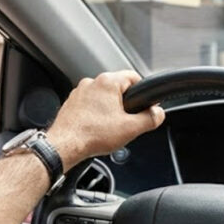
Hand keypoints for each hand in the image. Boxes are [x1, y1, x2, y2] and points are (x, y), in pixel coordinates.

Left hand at [47, 70, 164, 169]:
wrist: (64, 146)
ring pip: (103, 97)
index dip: (143, 92)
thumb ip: (150, 118)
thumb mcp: (131, 129)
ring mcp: (79, 92)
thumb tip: (158, 114)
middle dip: (125, 104)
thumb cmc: (92, 135)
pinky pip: (90, 105)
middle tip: (127, 122)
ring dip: (109, 110)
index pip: (134, 77)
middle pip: (118, 88)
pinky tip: (96, 129)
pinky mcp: (72, 104)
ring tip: (109, 128)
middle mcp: (92, 83)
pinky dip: (95, 115)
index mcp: (107, 82)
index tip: (144, 104)